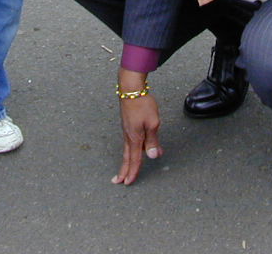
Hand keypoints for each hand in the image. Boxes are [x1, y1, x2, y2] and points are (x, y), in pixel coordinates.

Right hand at [111, 69, 162, 185]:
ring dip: (125, 161)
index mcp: (135, 137)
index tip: (129, 182)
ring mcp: (127, 129)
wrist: (130, 88)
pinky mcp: (128, 124)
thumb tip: (152, 156)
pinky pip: (129, 141)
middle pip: (126, 156)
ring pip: (127, 149)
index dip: (133, 171)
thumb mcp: (153, 122)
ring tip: (124, 170)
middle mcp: (128, 135)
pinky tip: (133, 150)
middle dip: (123, 170)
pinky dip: (129, 150)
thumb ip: (152, 140)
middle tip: (118, 181)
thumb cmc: (142, 104)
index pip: (134, 158)